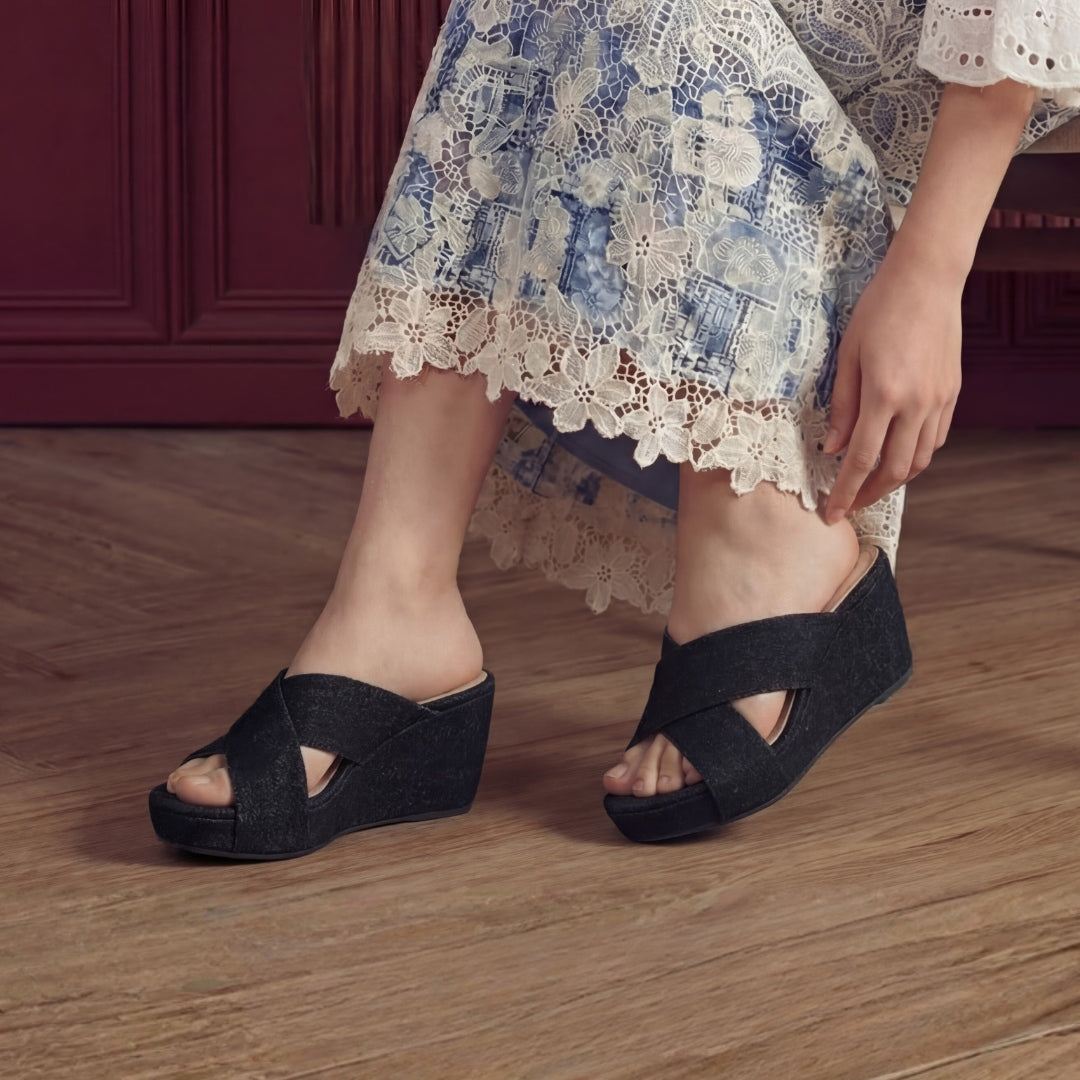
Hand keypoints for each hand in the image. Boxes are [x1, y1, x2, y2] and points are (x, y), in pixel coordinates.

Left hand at [822, 254, 962, 522]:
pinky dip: (916, 455)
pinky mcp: (951, 392)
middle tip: (849, 505)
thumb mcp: (847, 356)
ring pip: (920, 459)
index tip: (832, 514)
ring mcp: (938, 400)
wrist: (926, 280)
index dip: (845, 492)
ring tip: (870, 485)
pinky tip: (897, 455)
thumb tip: (830, 449)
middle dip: (869, 494)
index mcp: (884, 395)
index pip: (860, 460)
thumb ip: (841, 407)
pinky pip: (935, 439)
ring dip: (895, 479)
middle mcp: (916, 404)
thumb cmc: (878, 311)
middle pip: (895, 470)